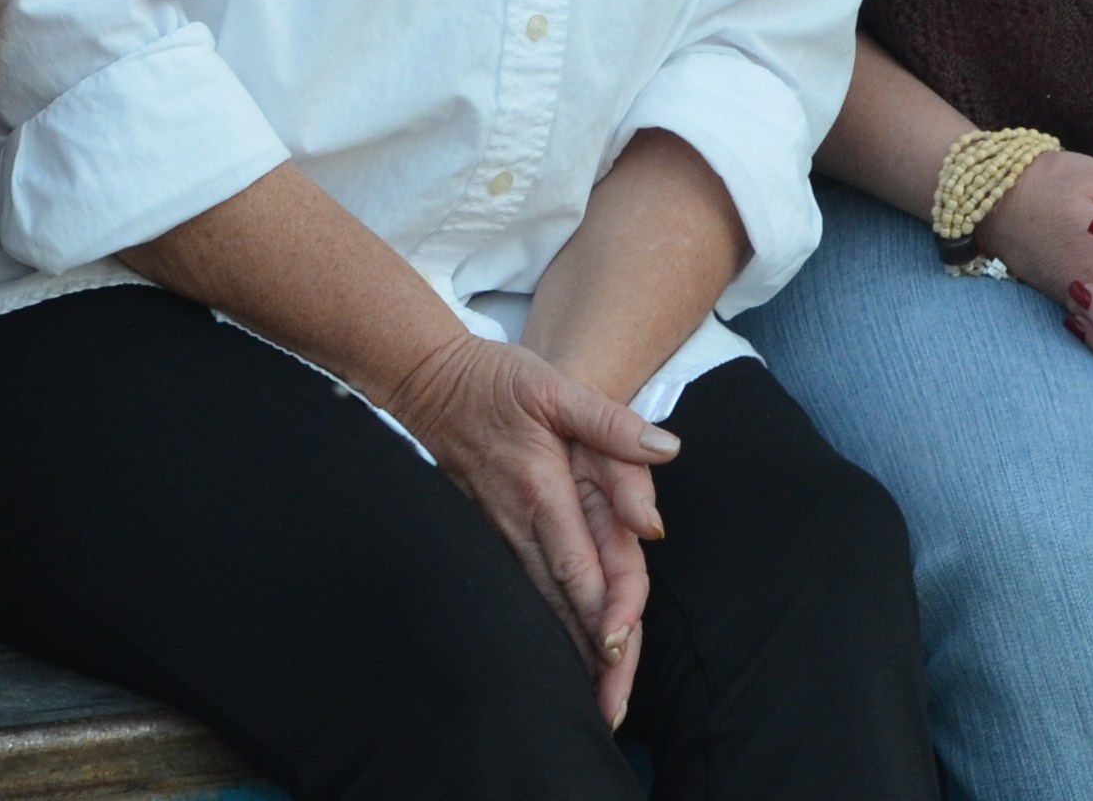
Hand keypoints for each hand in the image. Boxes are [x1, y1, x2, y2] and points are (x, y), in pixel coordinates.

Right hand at [387, 331, 676, 726]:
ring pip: (538, 606)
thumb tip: (666, 449)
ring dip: (565, 657)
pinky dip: (542, 629)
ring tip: (593, 705)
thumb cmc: (496, 381)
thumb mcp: (555, 386)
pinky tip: (555, 659)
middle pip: (561, 604)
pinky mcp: (488, 536)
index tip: (616, 651)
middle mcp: (519, 524)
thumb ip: (611, 422)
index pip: (578, 566)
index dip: (600, 611)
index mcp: (542, 492)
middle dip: (589, 659)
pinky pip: (521, 592)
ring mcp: (498, 535)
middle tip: (612, 712)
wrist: (426, 380)